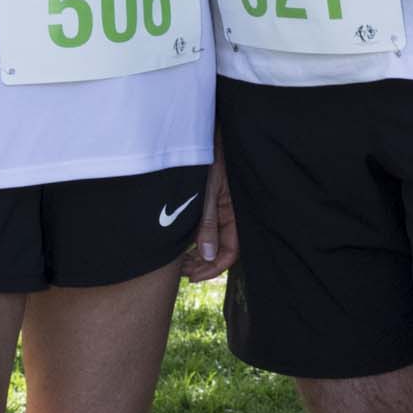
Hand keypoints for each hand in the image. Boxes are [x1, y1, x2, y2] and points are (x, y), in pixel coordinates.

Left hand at [180, 143, 237, 280]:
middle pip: (220, 249)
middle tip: (181, 272)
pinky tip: (179, 245)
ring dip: (196, 254)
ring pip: (210, 241)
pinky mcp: (208, 203)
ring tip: (178, 263)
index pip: (230, 251)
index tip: (192, 276)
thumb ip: (208, 223)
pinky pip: (203, 228)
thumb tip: (208, 256)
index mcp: (235, 214)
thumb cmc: (209, 159)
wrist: (203, 136)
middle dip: (202, 264)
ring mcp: (219, 209)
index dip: (213, 268)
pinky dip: (192, 240)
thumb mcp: (208, 192)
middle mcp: (229, 214)